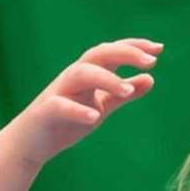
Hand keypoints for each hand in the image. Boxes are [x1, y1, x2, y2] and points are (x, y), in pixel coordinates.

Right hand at [11, 38, 161, 167]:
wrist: (31, 143)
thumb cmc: (67, 122)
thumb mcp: (101, 106)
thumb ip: (123, 93)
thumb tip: (151, 78)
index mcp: (88, 73)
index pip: (112, 52)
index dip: (134, 47)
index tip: (158, 49)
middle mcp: (74, 76)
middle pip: (98, 54)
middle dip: (124, 54)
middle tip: (151, 62)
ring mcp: (59, 91)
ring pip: (81, 74)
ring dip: (106, 79)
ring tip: (128, 91)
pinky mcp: (46, 111)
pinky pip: (61, 106)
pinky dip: (78, 110)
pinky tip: (94, 117)